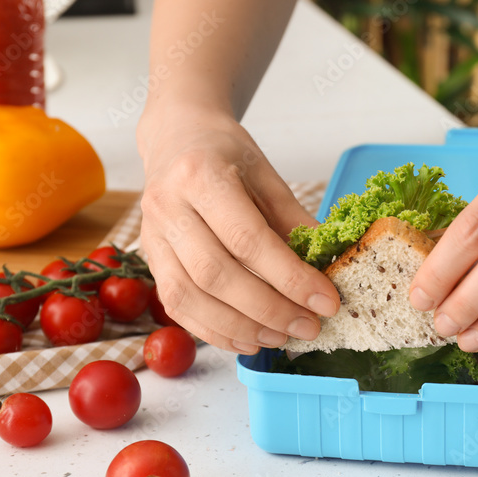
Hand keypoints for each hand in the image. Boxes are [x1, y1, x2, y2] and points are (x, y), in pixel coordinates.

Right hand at [137, 104, 339, 353]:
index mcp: (202, 176)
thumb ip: (294, 220)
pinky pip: (176, 306)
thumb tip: (328, 266)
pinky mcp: (149, 258)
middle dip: (268, 309)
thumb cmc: (224, 153)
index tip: (326, 301)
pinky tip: (248, 339)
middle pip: (217, 274)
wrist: (176, 136)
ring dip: (240, 327)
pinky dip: (214, 330)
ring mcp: (152, 235)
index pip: (249, 239)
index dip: (290, 277)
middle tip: (308, 326)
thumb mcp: (266, 174)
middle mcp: (169, 207)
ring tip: (281, 337)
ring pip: (191, 297)